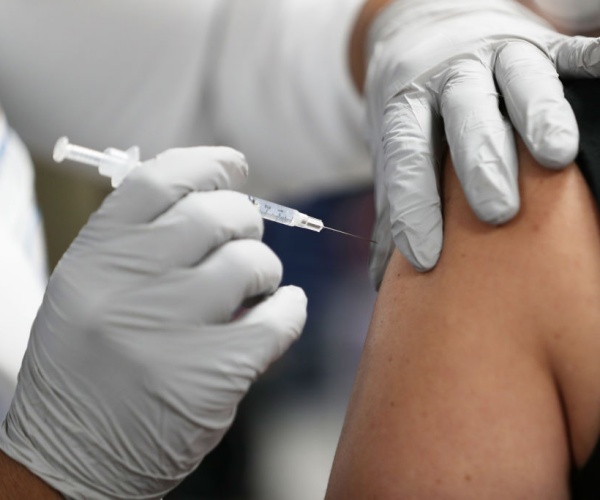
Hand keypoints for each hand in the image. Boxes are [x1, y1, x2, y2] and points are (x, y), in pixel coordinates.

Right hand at [0, 147, 306, 498]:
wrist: (75, 456)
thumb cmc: (88, 363)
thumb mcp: (90, 288)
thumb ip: (141, 240)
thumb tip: (215, 193)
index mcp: (96, 256)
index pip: (160, 179)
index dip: (208, 164)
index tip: (235, 167)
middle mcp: (130, 285)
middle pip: (217, 214)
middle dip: (245, 220)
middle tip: (245, 238)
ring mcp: (173, 329)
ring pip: (253, 262)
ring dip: (264, 269)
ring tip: (252, 288)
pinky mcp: (215, 374)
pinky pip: (282, 316)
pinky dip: (291, 308)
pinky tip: (281, 312)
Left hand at [364, 0, 599, 285]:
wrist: (423, 35)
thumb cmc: (414, 111)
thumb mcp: (393, 146)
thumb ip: (394, 203)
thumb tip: (382, 278)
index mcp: (406, 105)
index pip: (407, 157)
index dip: (413, 205)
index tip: (424, 255)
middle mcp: (449, 78)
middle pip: (465, 118)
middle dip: (481, 164)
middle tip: (496, 214)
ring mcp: (493, 56)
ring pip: (519, 80)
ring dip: (539, 116)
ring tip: (557, 156)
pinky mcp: (535, 42)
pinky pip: (565, 51)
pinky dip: (587, 62)